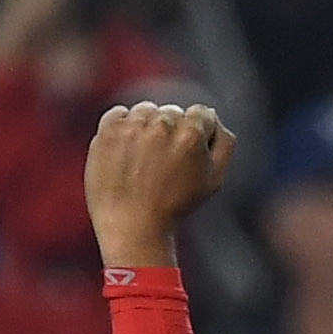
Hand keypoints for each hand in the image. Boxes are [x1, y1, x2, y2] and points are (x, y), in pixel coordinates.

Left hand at [84, 99, 235, 269]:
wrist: (132, 223)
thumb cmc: (176, 204)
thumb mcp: (214, 178)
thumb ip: (224, 143)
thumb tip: (212, 116)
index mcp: (192, 134)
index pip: (202, 113)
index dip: (199, 134)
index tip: (187, 155)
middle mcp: (163, 124)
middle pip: (173, 112)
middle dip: (173, 131)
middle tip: (164, 163)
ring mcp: (133, 126)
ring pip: (147, 110)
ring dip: (148, 127)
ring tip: (145, 158)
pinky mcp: (108, 131)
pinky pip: (119, 113)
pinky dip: (124, 126)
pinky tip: (127, 150)